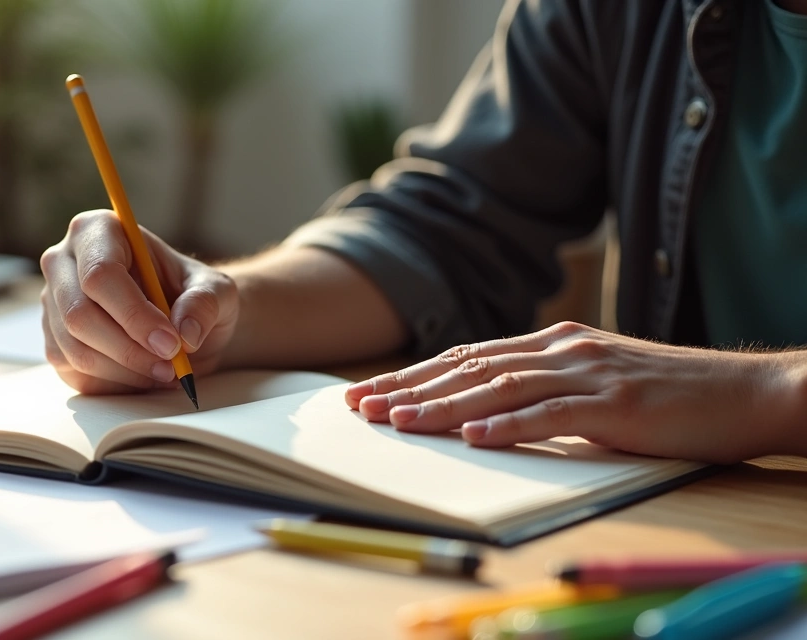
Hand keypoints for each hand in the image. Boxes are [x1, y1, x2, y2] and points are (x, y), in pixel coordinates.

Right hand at [40, 210, 237, 393]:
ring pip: (76, 350)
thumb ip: (205, 303)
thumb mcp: (216, 290)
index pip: (100, 275)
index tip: (172, 343)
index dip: (134, 314)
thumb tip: (185, 333)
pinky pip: (75, 373)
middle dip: (130, 349)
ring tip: (165, 371)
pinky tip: (144, 375)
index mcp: (96, 231)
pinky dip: (115, 383)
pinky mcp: (55, 343)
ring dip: (126, 370)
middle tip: (172, 365)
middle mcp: (62, 263)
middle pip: (79, 315)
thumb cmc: (192, 295)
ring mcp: (53, 305)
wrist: (181, 322)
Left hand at [344, 322, 806, 462]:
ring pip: (500, 387)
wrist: (742, 392)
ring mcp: (588, 373)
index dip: (415, 375)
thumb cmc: (664, 395)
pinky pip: (554, 414)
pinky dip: (510, 425)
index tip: (372, 392)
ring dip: (445, 407)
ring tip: (400, 422)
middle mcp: (562, 350)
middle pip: (471, 368)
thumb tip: (481, 414)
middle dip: (412, 388)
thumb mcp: (590, 385)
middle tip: (363, 407)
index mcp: (552, 343)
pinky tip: (475, 437)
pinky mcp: (616, 403)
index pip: (468, 358)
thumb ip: (541, 390)